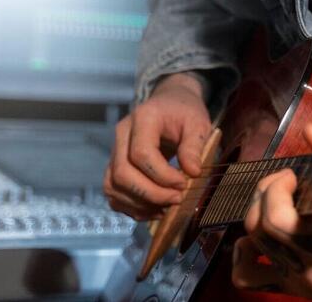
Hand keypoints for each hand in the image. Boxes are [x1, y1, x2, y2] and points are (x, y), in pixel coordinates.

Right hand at [103, 72, 211, 219]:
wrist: (170, 104)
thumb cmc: (184, 112)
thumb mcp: (198, 122)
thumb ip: (194, 146)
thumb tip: (192, 172)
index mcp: (143, 118)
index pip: (141, 154)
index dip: (162, 176)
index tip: (184, 183)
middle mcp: (122, 134)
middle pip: (122, 173)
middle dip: (151, 194)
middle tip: (177, 199)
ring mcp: (115, 150)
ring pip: (113, 186)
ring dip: (140, 204)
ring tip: (167, 207)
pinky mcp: (114, 165)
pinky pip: (114, 193)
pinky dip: (132, 207)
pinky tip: (155, 208)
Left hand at [231, 124, 311, 298]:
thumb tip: (310, 133)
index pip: (280, 221)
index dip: (276, 189)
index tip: (291, 174)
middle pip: (261, 229)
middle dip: (264, 194)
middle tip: (283, 180)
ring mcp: (301, 283)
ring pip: (251, 248)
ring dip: (256, 217)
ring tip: (273, 202)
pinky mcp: (293, 288)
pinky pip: (248, 277)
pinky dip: (244, 253)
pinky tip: (257, 236)